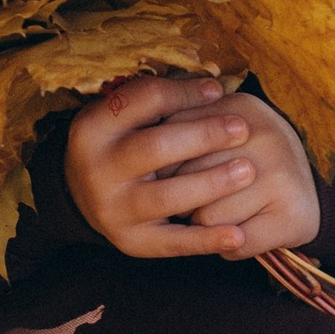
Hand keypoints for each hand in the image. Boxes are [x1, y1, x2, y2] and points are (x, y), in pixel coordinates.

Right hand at [65, 73, 321, 262]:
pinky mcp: (131, 241)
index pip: (143, 102)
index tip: (217, 91)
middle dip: (204, 136)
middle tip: (242, 128)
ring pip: (167, 197)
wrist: (86, 196)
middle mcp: (96, 170)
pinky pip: (173, 242)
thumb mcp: (128, 116)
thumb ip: (165, 100)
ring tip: (248, 170)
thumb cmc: (122, 144)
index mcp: (93, 128)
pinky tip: (238, 235)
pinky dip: (207, 240)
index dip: (184, 94)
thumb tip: (215, 90)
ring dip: (211, 184)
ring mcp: (112, 209)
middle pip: (156, 147)